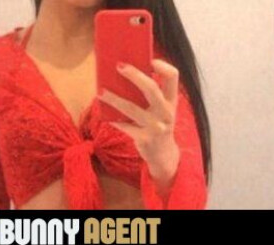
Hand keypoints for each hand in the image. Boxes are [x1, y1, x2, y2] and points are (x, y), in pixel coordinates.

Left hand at [97, 59, 180, 186]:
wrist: (163, 155)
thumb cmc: (158, 126)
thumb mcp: (161, 110)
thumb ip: (151, 96)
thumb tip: (126, 75)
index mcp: (172, 101)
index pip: (173, 77)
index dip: (163, 66)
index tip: (149, 60)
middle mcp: (166, 113)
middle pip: (151, 88)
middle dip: (134, 75)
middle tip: (119, 66)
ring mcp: (155, 126)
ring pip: (131, 108)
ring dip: (114, 99)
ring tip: (100, 92)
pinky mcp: (144, 139)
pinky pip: (124, 126)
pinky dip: (113, 120)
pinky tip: (105, 115)